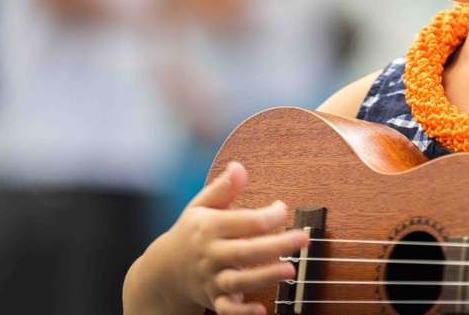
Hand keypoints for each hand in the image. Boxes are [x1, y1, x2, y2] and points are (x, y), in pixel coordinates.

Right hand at [128, 162, 307, 314]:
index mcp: (208, 227)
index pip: (243, 221)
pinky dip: (242, 313)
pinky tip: (262, 311)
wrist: (165, 270)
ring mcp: (212, 279)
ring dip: (265, 277)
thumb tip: (239, 167)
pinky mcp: (214, 299)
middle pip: (245, 251)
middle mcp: (210, 254)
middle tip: (303, 239)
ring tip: (291, 270)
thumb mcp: (201, 205)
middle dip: (276, 245)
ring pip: (239, 280)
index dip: (268, 215)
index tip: (283, 209)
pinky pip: (227, 309)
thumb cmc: (192, 231)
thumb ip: (223, 188)